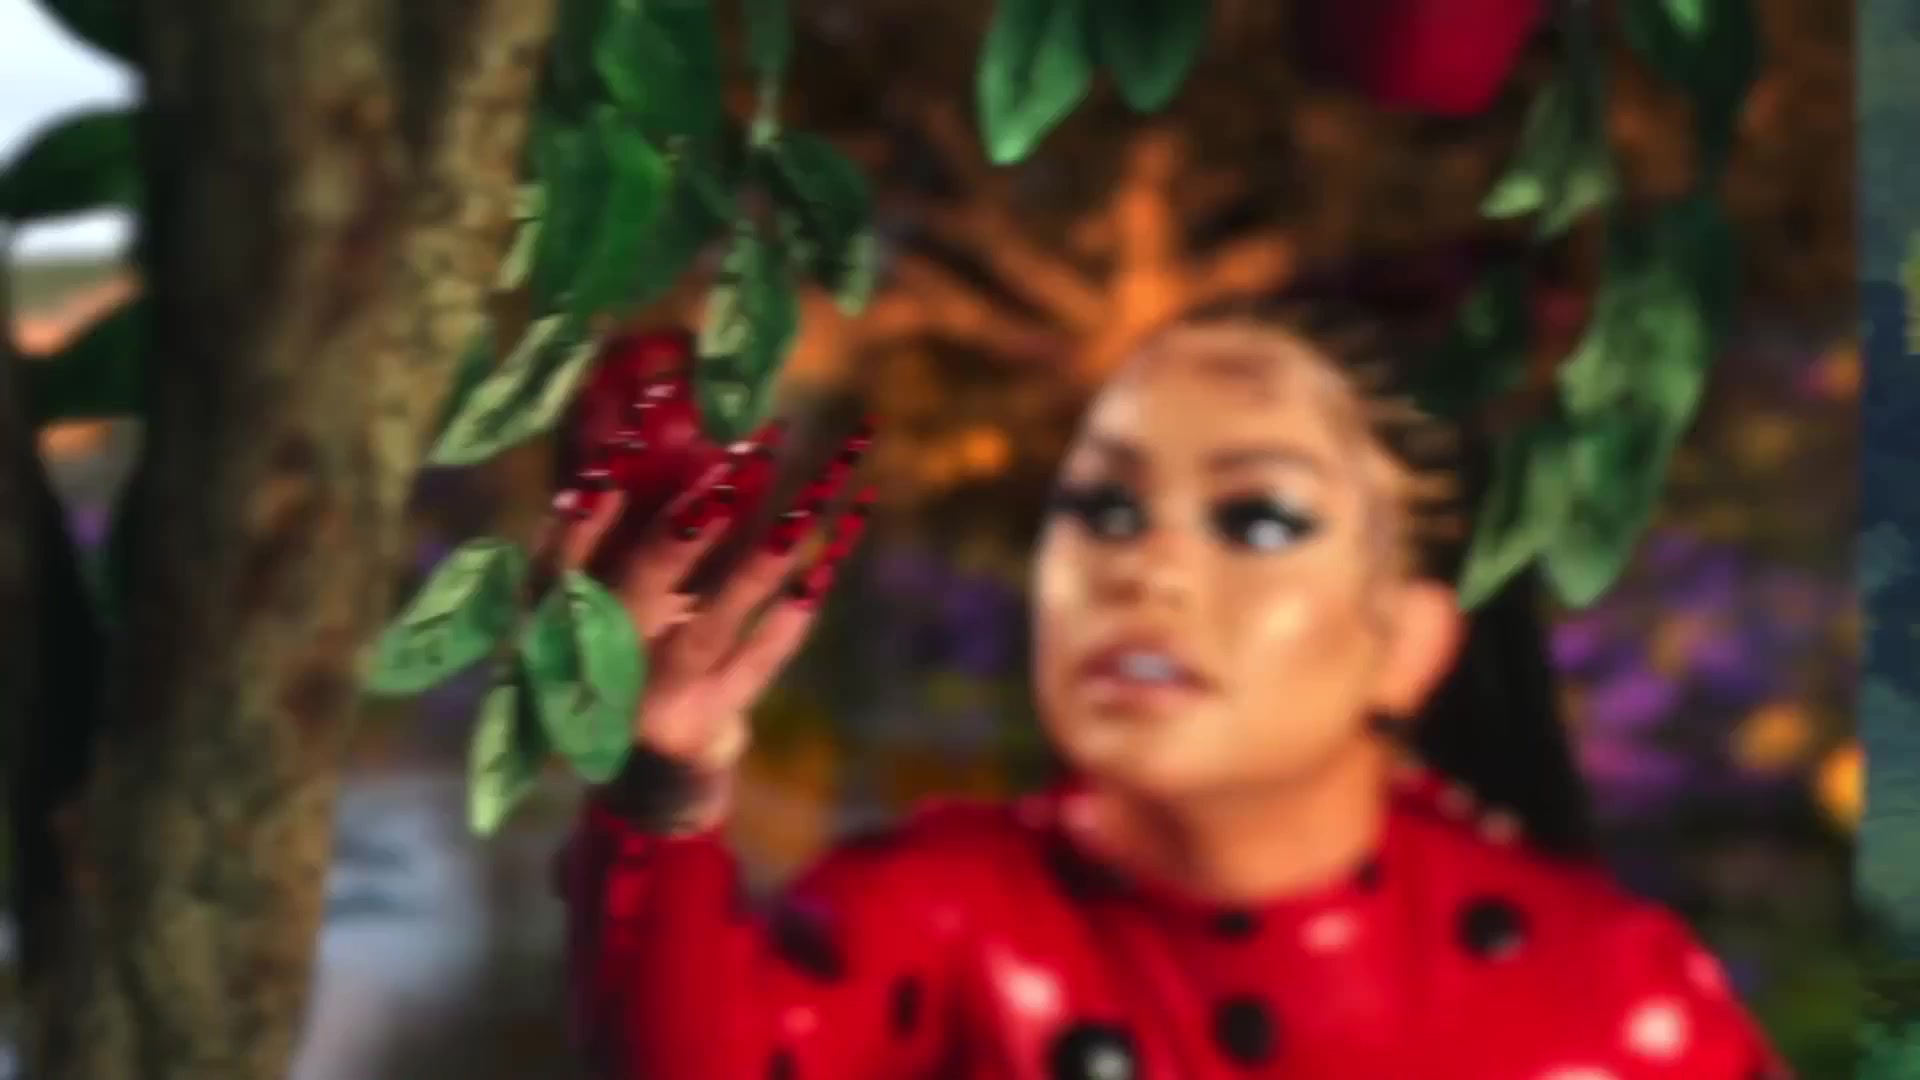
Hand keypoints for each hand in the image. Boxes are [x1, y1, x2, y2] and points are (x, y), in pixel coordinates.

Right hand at [550, 415, 875, 824]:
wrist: (642, 764)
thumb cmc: (624, 640)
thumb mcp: (598, 589)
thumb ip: (620, 519)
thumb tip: (661, 417)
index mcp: (560, 616)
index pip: (564, 557)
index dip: (593, 510)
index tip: (624, 453)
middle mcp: (603, 658)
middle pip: (641, 586)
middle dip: (686, 527)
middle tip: (736, 467)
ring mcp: (659, 695)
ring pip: (712, 624)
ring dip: (755, 567)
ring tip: (805, 511)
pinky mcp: (708, 720)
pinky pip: (758, 665)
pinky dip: (791, 619)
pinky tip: (829, 567)